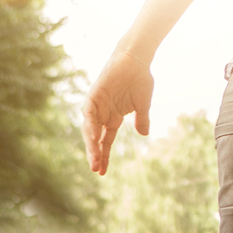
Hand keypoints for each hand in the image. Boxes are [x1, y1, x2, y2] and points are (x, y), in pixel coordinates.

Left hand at [83, 50, 153, 174]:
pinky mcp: (94, 95)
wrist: (136, 60)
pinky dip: (90, 126)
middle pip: (95, 138)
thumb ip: (142, 119)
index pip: (106, 141)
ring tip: (94, 160)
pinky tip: (92, 139)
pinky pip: (89, 114)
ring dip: (91, 144)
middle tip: (96, 170)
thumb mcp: (142, 105)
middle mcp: (102, 113)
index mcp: (113, 117)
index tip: (102, 172)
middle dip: (96, 154)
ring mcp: (97, 105)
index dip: (104, 155)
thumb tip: (143, 134)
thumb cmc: (140, 79)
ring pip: (90, 129)